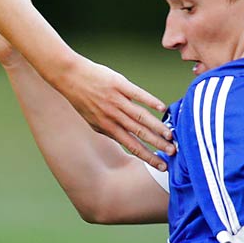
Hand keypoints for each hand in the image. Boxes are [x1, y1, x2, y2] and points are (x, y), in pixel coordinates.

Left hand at [54, 54, 174, 166]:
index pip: (132, 145)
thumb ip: (108, 131)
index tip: (161, 166)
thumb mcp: (92, 120)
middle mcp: (113, 116)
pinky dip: (150, 101)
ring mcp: (117, 100)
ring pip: (140, 116)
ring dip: (157, 126)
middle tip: (173, 152)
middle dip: (157, 144)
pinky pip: (137, 94)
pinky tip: (162, 108)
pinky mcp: (119, 84)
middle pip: (139, 133)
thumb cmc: (82, 99)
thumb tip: (123, 140)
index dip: (147, 156)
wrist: (70, 77)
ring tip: (170, 134)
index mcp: (107, 127)